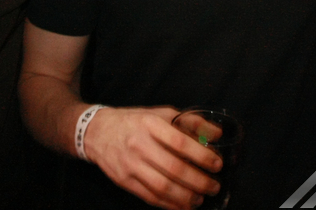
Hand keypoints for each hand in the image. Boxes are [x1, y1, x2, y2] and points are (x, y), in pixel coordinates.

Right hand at [83, 106, 221, 209]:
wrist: (98, 132)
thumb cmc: (135, 122)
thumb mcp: (160, 113)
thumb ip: (190, 121)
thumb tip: (217, 133)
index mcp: (151, 124)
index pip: (179, 142)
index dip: (201, 155)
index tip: (217, 164)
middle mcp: (139, 144)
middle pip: (174, 168)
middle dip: (199, 181)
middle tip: (214, 186)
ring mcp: (130, 165)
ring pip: (162, 187)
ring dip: (186, 197)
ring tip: (201, 199)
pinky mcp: (124, 181)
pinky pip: (150, 197)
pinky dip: (170, 205)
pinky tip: (183, 206)